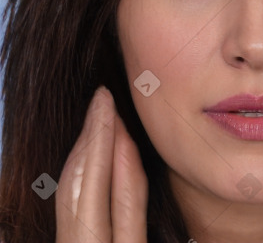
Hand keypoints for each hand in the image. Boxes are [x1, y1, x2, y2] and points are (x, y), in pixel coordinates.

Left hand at [56, 86, 147, 241]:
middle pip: (80, 177)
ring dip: (84, 144)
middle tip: (103, 95)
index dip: (105, 135)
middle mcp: (74, 239)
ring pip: (70, 183)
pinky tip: (90, 146)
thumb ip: (131, 195)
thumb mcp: (137, 240)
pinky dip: (80, 163)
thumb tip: (124, 141)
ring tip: (98, 112)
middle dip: (92, 133)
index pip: (100, 177)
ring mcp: (65, 238)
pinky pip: (68, 193)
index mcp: (95, 242)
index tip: (107, 99)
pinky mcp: (66, 235)